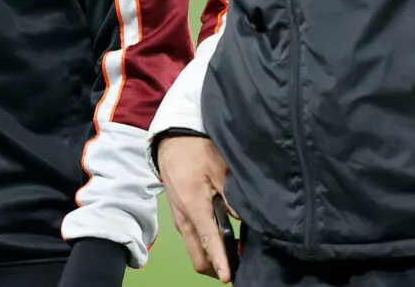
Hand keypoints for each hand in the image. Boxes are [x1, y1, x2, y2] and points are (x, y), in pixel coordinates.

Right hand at [156, 135, 233, 281]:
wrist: (172, 141)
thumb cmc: (196, 151)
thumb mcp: (218, 168)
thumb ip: (230, 195)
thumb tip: (242, 218)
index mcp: (194, 207)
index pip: (208, 242)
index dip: (220, 263)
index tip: (229, 278)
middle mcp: (184, 219)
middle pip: (198, 259)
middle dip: (217, 269)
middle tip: (239, 268)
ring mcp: (180, 220)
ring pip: (195, 251)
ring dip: (212, 259)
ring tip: (235, 254)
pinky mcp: (180, 216)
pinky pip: (192, 240)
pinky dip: (206, 247)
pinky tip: (222, 239)